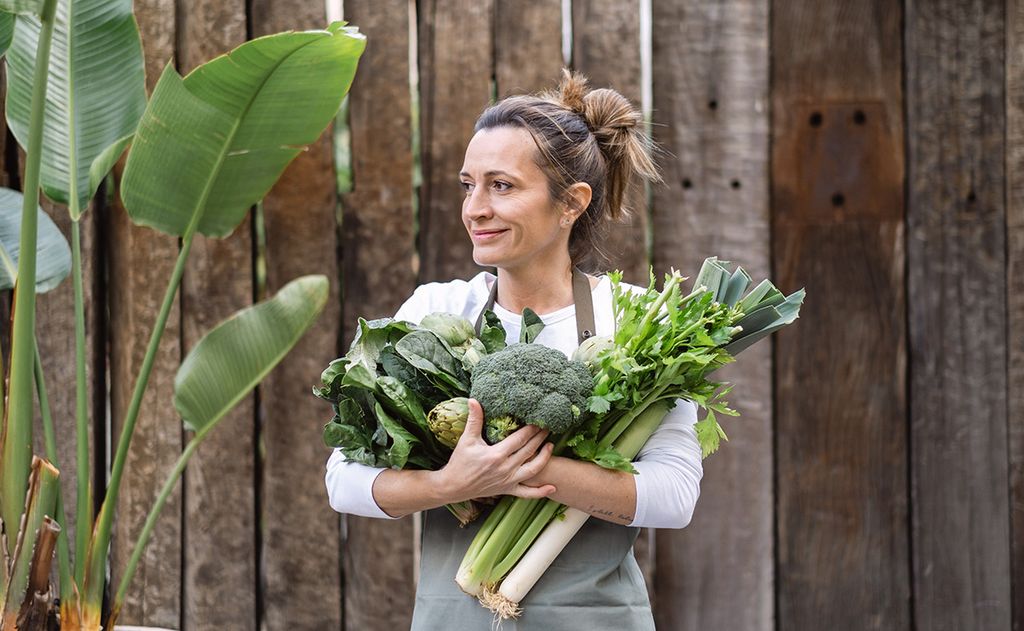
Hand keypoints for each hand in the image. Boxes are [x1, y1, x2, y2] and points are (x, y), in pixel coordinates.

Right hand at [436, 399, 555, 502]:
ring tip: (551, 446)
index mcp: (496, 455)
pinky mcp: (507, 490)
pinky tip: (552, 487)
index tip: (539, 420)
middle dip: (540, 438)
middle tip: (549, 427)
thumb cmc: (459, 462)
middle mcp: (505, 468)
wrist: (453, 486)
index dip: (531, 429)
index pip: (520, 439)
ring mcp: (508, 481)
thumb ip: (474, 420)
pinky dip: (540, 492)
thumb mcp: (467, 440)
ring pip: (533, 469)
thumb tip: (474, 400)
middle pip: (529, 450)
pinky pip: (527, 493)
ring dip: (544, 458)